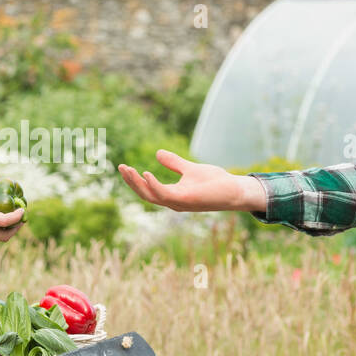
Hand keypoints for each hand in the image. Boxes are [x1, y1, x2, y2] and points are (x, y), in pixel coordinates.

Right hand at [117, 150, 255, 212]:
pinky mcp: (186, 200)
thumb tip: (158, 153)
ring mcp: (178, 202)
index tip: (124, 166)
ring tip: (127, 169)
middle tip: (121, 167)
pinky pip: (164, 194)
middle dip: (131, 182)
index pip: (148, 190)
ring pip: (150, 196)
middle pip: (145, 194)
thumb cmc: (215, 182)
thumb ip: (174, 162)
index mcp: (172, 195)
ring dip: (137, 183)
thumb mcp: (190, 168)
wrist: (235, 191)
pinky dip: (154, 185)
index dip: (134, 180)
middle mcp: (172, 202)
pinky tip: (146, 173)